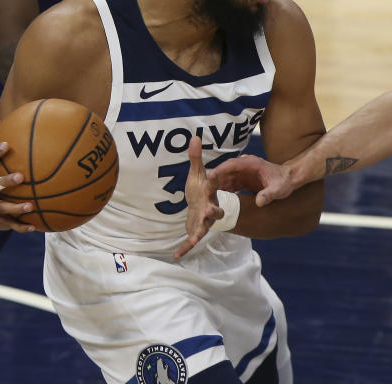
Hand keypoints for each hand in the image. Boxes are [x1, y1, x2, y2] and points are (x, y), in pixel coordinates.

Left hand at [174, 137, 222, 259]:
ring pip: (205, 227)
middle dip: (213, 211)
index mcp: (211, 193)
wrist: (203, 208)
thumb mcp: (197, 174)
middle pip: (215, 210)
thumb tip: (194, 136)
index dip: (214, 180)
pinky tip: (176, 256)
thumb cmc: (201, 190)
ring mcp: (204, 221)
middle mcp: (210, 208)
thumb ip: (196, 157)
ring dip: (199, 232)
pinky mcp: (196, 230)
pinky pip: (191, 240)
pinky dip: (184, 248)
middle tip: (210, 211)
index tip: (213, 172)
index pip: (214, 185)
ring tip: (195, 238)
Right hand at [209, 155, 296, 207]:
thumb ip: (268, 194)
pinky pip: (228, 185)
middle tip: (203, 193)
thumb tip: (259, 202)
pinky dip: (222, 192)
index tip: (209, 178)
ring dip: (216, 188)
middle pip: (224, 172)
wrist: (289, 179)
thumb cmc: (284, 182)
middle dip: (213, 181)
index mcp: (251, 164)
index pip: (231, 164)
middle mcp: (244, 166)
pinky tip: (216, 202)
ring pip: (224, 179)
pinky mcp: (242, 180)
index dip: (220, 171)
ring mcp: (242, 173)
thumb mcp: (278, 189)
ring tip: (206, 200)